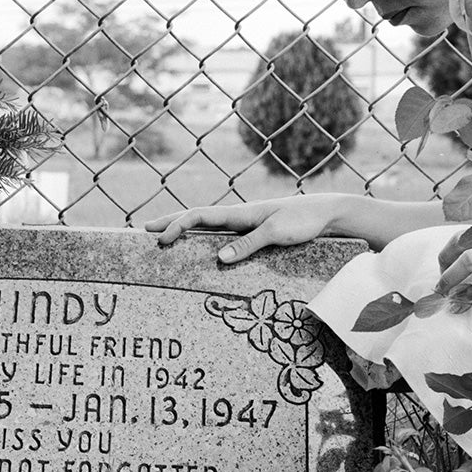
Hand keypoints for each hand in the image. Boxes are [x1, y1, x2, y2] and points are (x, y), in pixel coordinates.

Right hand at [144, 196, 336, 262]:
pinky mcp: (252, 233)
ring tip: (163, 237)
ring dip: (183, 229)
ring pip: (205, 225)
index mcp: (239, 213)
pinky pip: (219, 235)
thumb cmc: (304, 220)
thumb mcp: (277, 232)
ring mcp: (243, 224)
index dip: (177, 225)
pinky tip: (197, 247)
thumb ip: (248, 245)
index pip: (199, 216)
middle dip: (170, 222)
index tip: (159, 237)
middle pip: (196, 217)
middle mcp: (237, 216)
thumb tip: (218, 259)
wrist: (326, 213)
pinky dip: (201, 238)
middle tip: (144, 230)